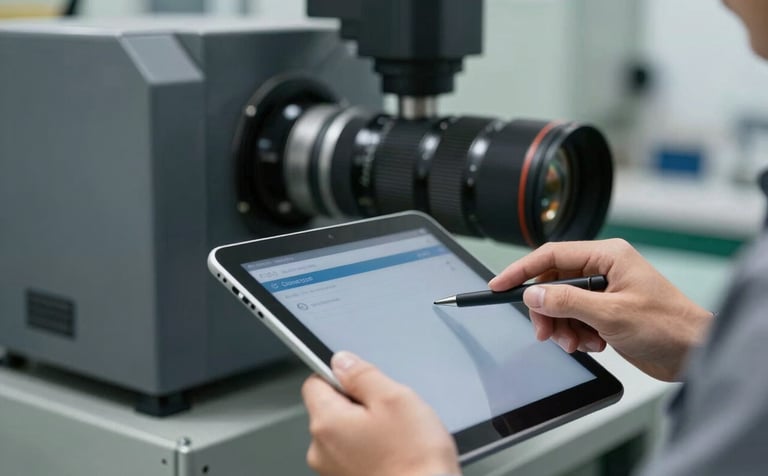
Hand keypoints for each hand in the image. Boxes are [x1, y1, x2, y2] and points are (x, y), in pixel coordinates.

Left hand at [301, 351, 459, 475]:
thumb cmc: (414, 460)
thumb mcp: (394, 398)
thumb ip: (362, 374)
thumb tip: (342, 361)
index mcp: (326, 423)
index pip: (315, 381)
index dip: (340, 375)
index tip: (363, 380)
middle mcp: (321, 450)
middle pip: (331, 408)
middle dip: (359, 404)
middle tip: (391, 412)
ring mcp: (333, 471)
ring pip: (346, 433)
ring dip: (368, 429)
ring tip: (398, 437)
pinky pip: (356, 455)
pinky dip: (373, 451)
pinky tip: (397, 454)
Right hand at [489, 239, 712, 380]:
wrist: (695, 354)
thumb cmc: (668, 326)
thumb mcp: (610, 314)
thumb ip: (567, 301)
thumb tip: (533, 295)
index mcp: (607, 255)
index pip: (551, 255)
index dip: (522, 271)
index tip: (499, 285)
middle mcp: (604, 268)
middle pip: (553, 283)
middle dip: (547, 310)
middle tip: (545, 333)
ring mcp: (605, 290)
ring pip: (562, 304)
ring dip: (563, 327)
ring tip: (578, 343)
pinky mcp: (607, 311)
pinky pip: (575, 318)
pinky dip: (577, 334)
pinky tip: (594, 345)